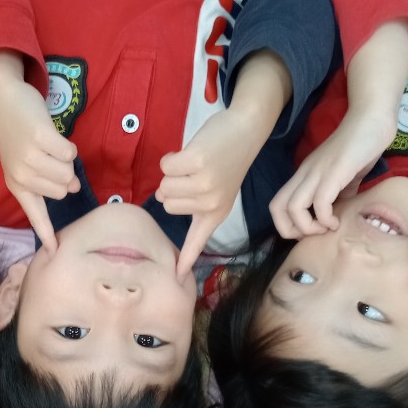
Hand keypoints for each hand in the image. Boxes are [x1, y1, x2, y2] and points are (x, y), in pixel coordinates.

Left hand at [0, 55, 76, 250]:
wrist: (2, 101)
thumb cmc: (17, 134)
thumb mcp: (23, 163)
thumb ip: (48, 180)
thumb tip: (73, 187)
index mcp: (17, 186)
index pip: (36, 216)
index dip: (47, 235)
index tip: (56, 254)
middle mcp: (21, 176)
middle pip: (62, 190)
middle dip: (63, 174)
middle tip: (49, 158)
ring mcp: (28, 157)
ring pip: (67, 173)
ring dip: (66, 159)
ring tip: (50, 147)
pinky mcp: (39, 138)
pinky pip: (69, 153)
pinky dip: (68, 146)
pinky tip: (54, 138)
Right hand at [158, 107, 265, 274]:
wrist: (246, 130)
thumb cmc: (226, 158)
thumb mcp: (216, 188)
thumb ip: (192, 200)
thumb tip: (161, 198)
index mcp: (215, 214)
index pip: (196, 242)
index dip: (184, 260)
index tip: (177, 278)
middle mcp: (211, 204)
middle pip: (167, 204)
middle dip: (174, 187)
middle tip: (196, 174)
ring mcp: (204, 184)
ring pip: (165, 186)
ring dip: (172, 172)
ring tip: (194, 163)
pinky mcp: (197, 163)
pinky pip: (166, 167)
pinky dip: (170, 158)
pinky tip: (188, 153)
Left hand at [270, 112, 394, 236]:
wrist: (373, 118)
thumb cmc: (361, 146)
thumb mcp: (345, 177)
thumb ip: (339, 194)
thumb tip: (338, 214)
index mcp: (304, 175)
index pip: (277, 205)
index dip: (287, 225)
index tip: (311, 230)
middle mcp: (305, 173)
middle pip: (277, 208)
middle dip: (290, 230)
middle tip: (314, 234)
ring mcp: (317, 171)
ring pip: (293, 207)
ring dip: (308, 227)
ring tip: (327, 228)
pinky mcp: (334, 170)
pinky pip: (320, 202)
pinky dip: (326, 219)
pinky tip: (338, 221)